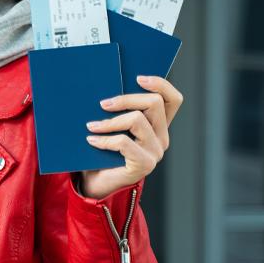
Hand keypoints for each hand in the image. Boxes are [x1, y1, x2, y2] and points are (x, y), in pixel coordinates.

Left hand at [81, 75, 183, 198]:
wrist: (95, 184)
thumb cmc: (100, 153)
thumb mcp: (112, 127)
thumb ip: (118, 111)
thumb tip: (105, 88)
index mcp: (158, 126)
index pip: (172, 100)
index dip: (160, 84)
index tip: (137, 78)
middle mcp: (161, 138)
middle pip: (153, 103)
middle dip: (126, 99)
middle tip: (102, 103)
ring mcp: (154, 152)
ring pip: (137, 120)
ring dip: (110, 121)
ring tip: (91, 126)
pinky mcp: (143, 165)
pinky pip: (124, 142)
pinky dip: (105, 139)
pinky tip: (91, 140)